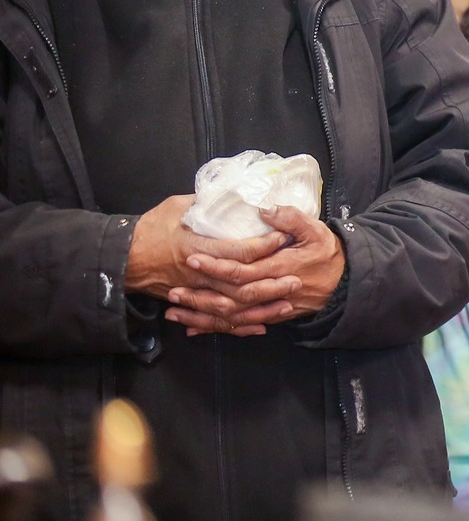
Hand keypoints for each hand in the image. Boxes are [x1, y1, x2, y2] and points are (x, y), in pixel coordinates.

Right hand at [125, 196, 288, 335]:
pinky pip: (216, 320)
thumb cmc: (148, 229)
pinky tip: (259, 327)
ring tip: (286, 305)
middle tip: (297, 280)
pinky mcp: (189, 302)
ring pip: (232, 306)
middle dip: (270, 284)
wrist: (119, 258)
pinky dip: (238, 326)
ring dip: (260, 308)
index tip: (283, 238)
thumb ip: (205, 202)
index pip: (237, 251)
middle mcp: (198, 274)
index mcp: (196, 247)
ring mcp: (194, 291)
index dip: (263, 246)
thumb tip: (233, 194)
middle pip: (240, 285)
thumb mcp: (176, 207)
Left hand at [178, 206, 346, 334]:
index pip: (242, 269)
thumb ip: (291, 218)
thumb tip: (265, 209)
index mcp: (280, 267)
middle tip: (172, 289)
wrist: (344, 283)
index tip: (193, 257)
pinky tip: (193, 328)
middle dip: (200, 294)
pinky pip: (237, 326)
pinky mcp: (268, 315)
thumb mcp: (317, 230)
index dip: (217, 265)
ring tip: (174, 310)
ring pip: (230, 316)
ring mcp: (268, 307)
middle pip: (229, 297)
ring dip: (201, 314)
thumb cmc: (329, 254)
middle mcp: (270, 291)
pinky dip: (214, 328)